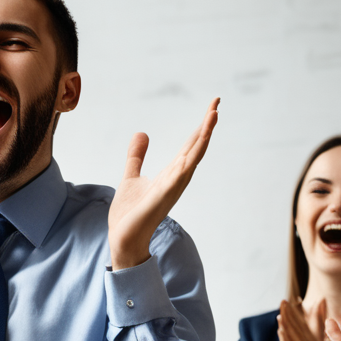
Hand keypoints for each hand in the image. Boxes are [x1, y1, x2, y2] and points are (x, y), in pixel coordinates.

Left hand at [107, 99, 218, 270]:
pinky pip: (183, 170)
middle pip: (197, 146)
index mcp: (171, 173)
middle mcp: (177, 178)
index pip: (190, 145)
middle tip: (217, 101)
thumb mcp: (131, 177)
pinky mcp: (166, 193)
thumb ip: (137, 157)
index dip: (201, 127)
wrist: (123, 238)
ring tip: (214, 113)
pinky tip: (200, 140)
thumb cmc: (129, 214)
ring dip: (205, 135)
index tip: (212, 107)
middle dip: (207, 125)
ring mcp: (174, 185)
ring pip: (194, 155)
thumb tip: (141, 133)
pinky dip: (193, 155)